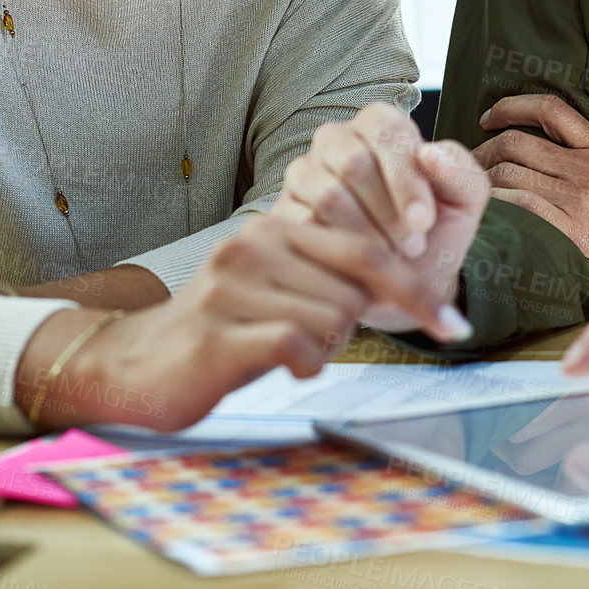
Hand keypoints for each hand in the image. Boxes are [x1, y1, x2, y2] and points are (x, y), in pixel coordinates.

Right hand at [23, 213, 462, 430]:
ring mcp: (234, 285)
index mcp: (276, 224)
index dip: (416, 290)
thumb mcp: (281, 286)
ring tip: (280, 349)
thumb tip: (401, 280)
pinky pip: (299, 346)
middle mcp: (256, 243)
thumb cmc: (224, 326)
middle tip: (312, 342)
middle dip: (350, 326)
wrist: (135, 363)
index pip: (368, 248)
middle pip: (356, 289)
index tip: (452, 325)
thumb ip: (333, 273)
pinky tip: (281, 364)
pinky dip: (304, 363)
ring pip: (332, 320)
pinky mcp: (219, 331)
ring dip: (322, 348)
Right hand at [271, 103, 487, 336]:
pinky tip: (359, 274)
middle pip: (352, 162)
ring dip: (365, 236)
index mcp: (380, 125)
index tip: (422, 222)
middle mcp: (337, 141)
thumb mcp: (464, 204)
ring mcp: (305, 175)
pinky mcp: (284, 213)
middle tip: (411, 248)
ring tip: (390, 261)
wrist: (405, 287)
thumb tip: (429, 153)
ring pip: (327, 195)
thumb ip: (460, 173)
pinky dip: (337, 255)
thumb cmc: (435, 235)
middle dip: (387, 212)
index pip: (385, 129)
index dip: (405, 178)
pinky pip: (303, 227)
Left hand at [475, 94, 588, 294]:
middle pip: (516, 142)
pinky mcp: (568, 230)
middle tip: (472, 162)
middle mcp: (587, 168)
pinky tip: (487, 210)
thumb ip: (584, 153)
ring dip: (482, 178)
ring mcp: (576, 199)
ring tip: (473, 188)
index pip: (549, 108)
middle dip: (483, 149)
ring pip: (509, 173)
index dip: (510, 106)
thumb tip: (538, 142)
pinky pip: (516, 206)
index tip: (488, 118)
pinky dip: (494, 204)